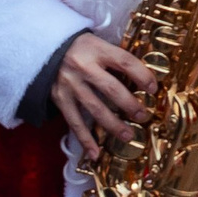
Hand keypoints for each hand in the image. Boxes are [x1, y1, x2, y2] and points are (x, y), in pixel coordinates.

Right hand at [53, 31, 157, 150]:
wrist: (44, 50)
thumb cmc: (79, 47)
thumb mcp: (97, 43)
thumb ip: (115, 58)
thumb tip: (143, 77)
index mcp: (97, 49)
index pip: (125, 62)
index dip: (142, 75)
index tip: (153, 88)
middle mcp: (83, 67)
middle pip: (111, 88)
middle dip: (130, 105)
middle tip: (142, 116)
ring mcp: (71, 84)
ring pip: (95, 108)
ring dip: (113, 125)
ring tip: (128, 136)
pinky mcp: (60, 99)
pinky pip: (74, 122)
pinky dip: (85, 139)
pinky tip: (95, 154)